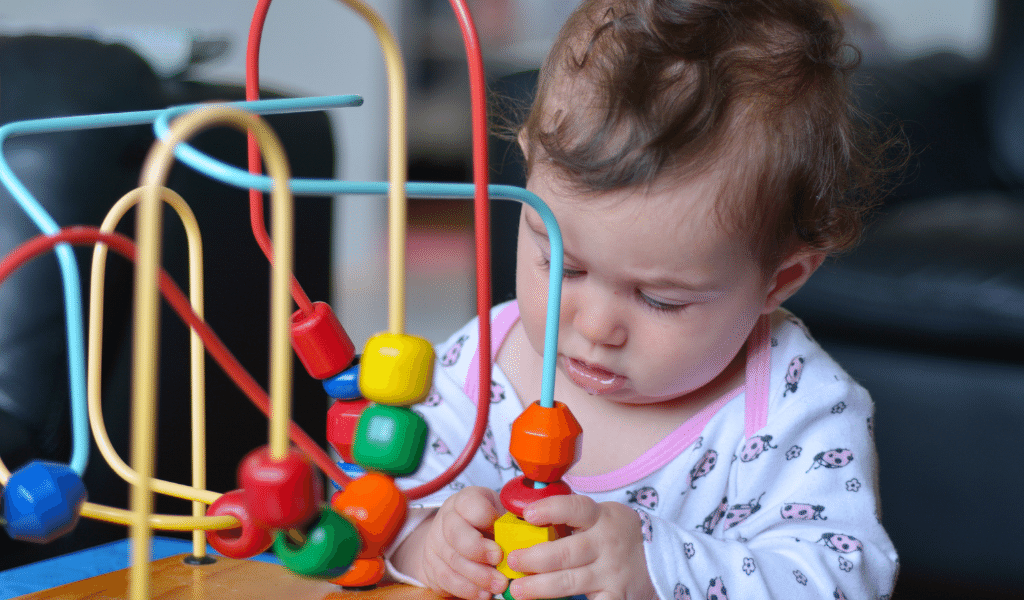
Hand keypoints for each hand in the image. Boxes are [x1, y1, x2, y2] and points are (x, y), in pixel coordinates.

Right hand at [393, 486, 508, 599]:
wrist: (456, 539)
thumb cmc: (486, 524)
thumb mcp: (498, 513)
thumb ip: (509, 521)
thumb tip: (528, 535)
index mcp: (464, 500)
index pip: (470, 504)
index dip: (486, 518)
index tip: (502, 531)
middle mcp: (447, 519)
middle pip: (456, 534)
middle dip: (479, 550)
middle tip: (499, 559)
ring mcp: (436, 543)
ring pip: (453, 560)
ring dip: (479, 576)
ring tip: (500, 584)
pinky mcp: (433, 567)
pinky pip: (448, 580)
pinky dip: (468, 589)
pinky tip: (485, 594)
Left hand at [505, 494, 655, 599]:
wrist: (661, 557)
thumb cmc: (616, 533)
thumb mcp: (601, 516)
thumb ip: (570, 518)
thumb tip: (523, 519)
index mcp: (600, 518)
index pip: (575, 509)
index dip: (551, 510)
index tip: (528, 514)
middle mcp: (606, 544)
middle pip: (567, 552)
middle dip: (535, 558)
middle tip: (512, 560)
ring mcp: (611, 573)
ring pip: (571, 581)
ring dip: (540, 587)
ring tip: (517, 590)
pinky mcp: (615, 597)